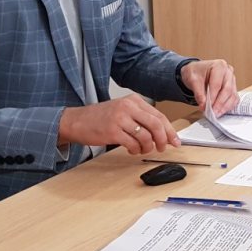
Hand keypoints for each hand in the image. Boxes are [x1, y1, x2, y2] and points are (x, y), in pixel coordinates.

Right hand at [58, 94, 179, 154]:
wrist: (76, 121)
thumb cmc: (100, 118)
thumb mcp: (123, 111)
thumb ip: (142, 118)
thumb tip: (163, 133)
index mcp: (134, 100)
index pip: (159, 115)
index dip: (170, 130)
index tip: (175, 141)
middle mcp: (128, 107)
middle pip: (156, 125)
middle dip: (163, 139)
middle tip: (162, 148)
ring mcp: (120, 118)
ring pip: (146, 136)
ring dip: (148, 147)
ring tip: (142, 149)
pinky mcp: (112, 131)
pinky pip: (133, 144)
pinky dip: (136, 150)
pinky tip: (132, 150)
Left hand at [180, 59, 237, 114]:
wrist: (197, 71)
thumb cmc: (196, 72)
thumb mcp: (192, 80)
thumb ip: (198, 93)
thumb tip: (203, 105)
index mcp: (219, 66)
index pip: (217, 84)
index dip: (213, 97)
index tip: (207, 107)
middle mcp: (228, 72)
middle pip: (227, 90)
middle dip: (219, 103)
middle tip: (213, 113)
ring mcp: (232, 80)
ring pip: (232, 95)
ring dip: (225, 106)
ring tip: (216, 114)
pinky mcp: (233, 88)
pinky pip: (234, 98)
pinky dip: (228, 106)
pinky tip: (221, 111)